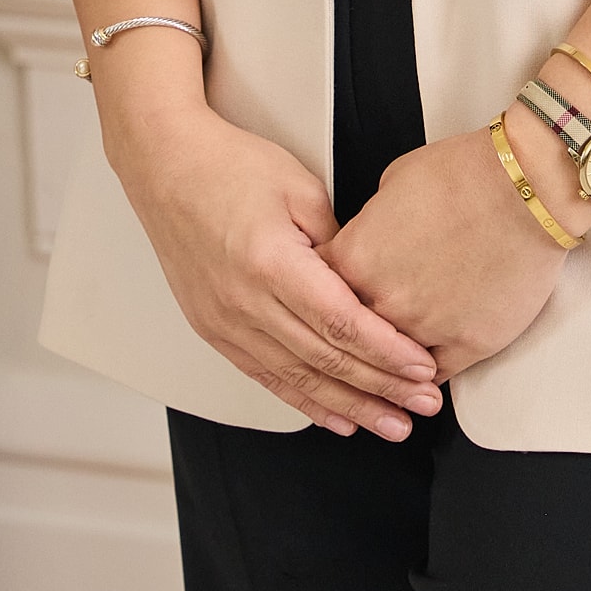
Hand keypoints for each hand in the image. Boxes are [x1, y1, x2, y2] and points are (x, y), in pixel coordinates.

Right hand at [104, 80, 443, 439]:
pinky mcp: (215, 330)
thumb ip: (339, 243)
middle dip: (381, 388)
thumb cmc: (231, 166)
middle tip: (422, 406)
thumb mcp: (301, 188)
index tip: (423, 369)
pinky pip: (266, 377)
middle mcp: (245, 302)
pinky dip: (305, 401)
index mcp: (271, 263)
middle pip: (325, 360)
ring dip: (350, 406)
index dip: (387, 353)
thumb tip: (370, 285)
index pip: (341, 324)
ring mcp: (226, 322)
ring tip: (391, 425)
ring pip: (298, 379)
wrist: (167, 166)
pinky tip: (337, 416)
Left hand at [323, 117, 578, 381]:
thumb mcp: (394, 181)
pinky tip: (421, 379)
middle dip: (351, 339)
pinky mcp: (466, 344)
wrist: (524, 188)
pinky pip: (434, 377)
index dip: (321, 298)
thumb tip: (372, 237)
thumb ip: (372, 223)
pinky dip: (426, 378)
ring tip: (385, 376)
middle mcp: (383, 300)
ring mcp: (424, 329)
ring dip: (386, 369)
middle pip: (349, 336)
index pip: (316, 292)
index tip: (326, 304)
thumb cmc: (467, 173)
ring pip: (390, 367)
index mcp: (357, 258)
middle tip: (354, 343)